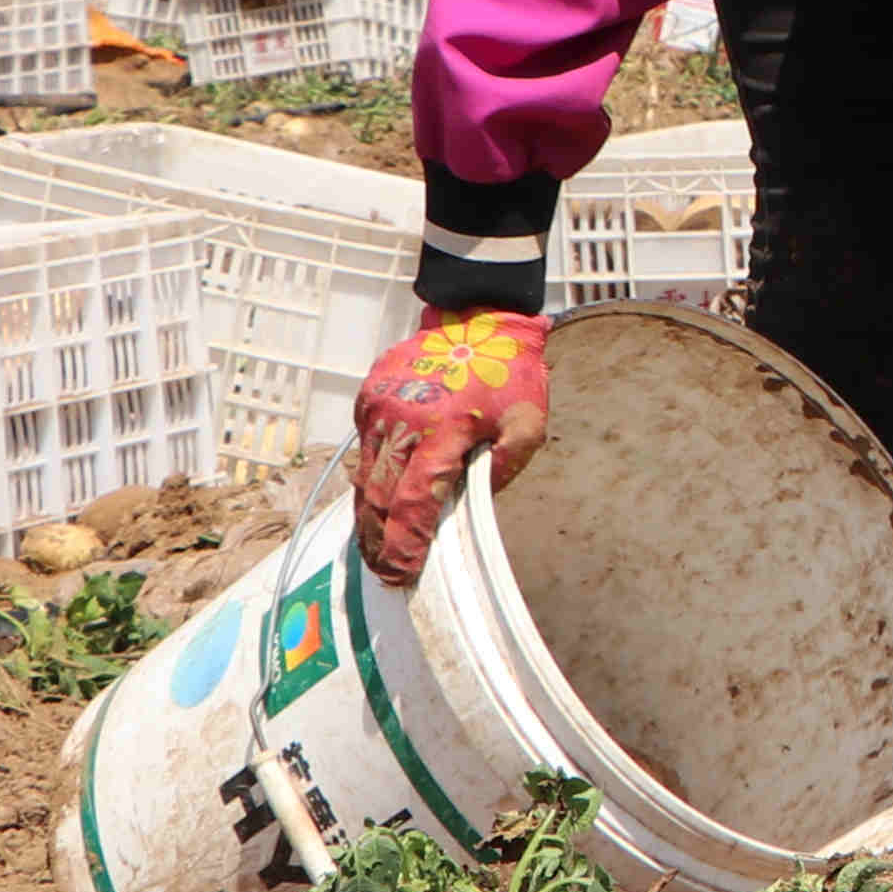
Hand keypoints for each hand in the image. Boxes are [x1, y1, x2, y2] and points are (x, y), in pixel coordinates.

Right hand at [352, 310, 549, 586]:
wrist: (477, 318)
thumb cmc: (509, 375)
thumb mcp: (528, 425)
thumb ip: (507, 467)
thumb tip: (473, 503)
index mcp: (443, 431)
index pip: (414, 502)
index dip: (406, 543)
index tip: (403, 573)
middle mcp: (402, 422)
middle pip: (379, 498)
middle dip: (379, 542)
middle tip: (385, 573)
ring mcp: (379, 409)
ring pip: (365, 477)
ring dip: (368, 517)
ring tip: (375, 549)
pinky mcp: (368, 399)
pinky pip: (364, 450)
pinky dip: (369, 480)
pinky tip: (377, 503)